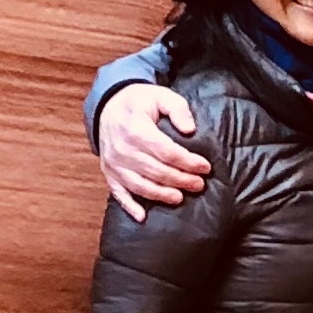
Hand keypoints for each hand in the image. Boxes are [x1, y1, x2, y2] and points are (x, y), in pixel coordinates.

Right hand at [98, 81, 208, 221]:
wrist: (108, 104)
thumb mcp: (160, 95)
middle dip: (181, 180)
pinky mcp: (109, 172)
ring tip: (180, 197)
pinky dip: (130, 207)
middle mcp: (123, 149)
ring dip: (162, 194)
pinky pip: (118, 193)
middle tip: (199, 184)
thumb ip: (178, 109)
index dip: (188, 162)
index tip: (205, 167)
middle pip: (157, 171)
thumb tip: (190, 130)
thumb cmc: (138, 102)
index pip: (167, 151)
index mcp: (136, 129)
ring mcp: (114, 163)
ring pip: (141, 185)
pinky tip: (143, 217)